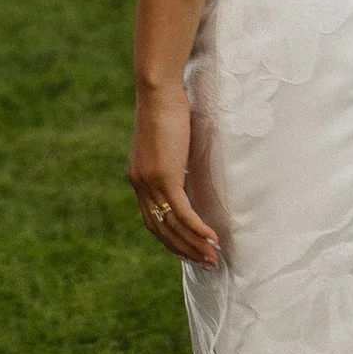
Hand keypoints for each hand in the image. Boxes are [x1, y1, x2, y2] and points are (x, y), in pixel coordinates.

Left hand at [129, 80, 220, 266]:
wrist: (157, 90)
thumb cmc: (166, 107)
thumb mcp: (168, 141)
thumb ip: (172, 159)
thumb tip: (187, 166)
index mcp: (139, 178)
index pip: (152, 220)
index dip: (171, 239)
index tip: (189, 251)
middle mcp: (141, 185)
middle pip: (161, 229)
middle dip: (184, 249)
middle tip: (205, 263)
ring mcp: (151, 182)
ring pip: (172, 225)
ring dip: (194, 245)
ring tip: (213, 257)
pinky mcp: (164, 177)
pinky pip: (182, 212)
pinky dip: (197, 229)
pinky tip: (212, 238)